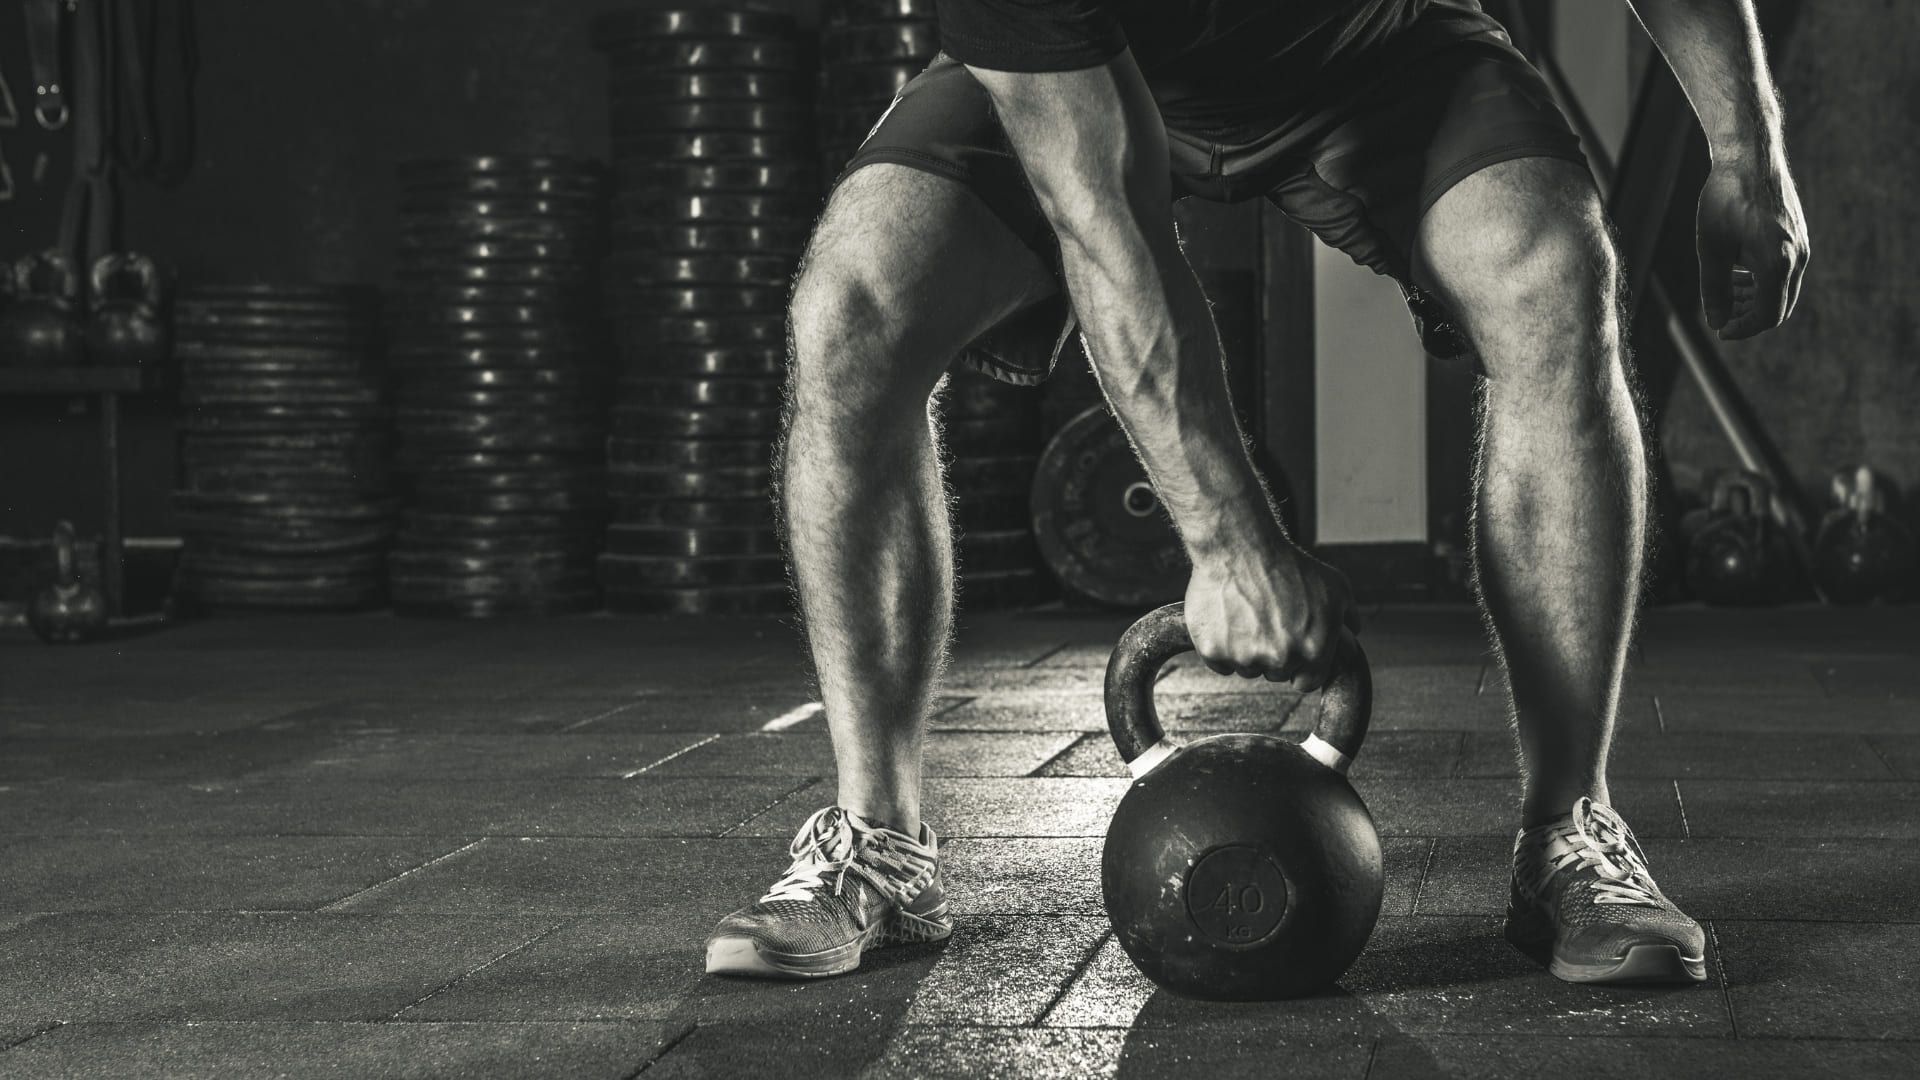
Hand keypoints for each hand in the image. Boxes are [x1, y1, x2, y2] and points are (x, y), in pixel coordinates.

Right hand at [1184, 535, 1359, 691]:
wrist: (1240, 546)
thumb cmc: (1287, 565)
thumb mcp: (1335, 587)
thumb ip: (1349, 617)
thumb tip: (1353, 633)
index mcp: (1314, 650)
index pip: (1306, 682)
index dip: (1300, 667)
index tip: (1291, 650)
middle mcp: (1280, 658)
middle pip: (1275, 674)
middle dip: (1273, 654)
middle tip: (1266, 622)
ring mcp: (1244, 657)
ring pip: (1246, 669)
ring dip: (1246, 651)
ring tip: (1245, 614)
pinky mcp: (1212, 651)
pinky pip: (1218, 663)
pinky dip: (1219, 646)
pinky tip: (1226, 619)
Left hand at [1696, 152, 1809, 339]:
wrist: (1750, 158)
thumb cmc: (1725, 200)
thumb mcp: (1710, 250)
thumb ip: (1714, 291)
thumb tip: (1717, 323)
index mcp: (1776, 263)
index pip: (1767, 316)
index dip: (1742, 329)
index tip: (1719, 330)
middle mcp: (1796, 257)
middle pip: (1778, 307)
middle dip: (1748, 317)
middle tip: (1720, 315)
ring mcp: (1801, 246)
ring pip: (1782, 290)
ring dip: (1755, 299)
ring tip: (1725, 294)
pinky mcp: (1798, 237)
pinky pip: (1785, 272)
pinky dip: (1763, 281)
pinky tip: (1737, 275)